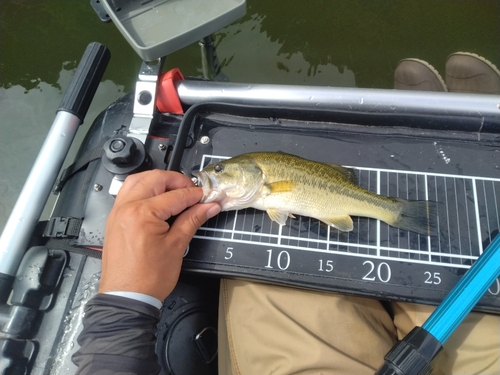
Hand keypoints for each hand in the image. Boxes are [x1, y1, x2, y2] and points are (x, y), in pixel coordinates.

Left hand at [98, 170, 220, 300]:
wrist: (126, 298)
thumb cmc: (148, 278)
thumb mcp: (177, 246)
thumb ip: (192, 220)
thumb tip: (208, 207)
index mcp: (143, 213)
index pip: (176, 195)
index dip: (195, 196)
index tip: (207, 197)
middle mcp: (127, 207)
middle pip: (155, 179)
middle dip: (176, 181)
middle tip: (193, 192)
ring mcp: (118, 212)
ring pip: (138, 181)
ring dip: (158, 181)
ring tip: (175, 192)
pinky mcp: (115, 219)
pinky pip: (128, 193)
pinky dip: (144, 190)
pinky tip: (157, 199)